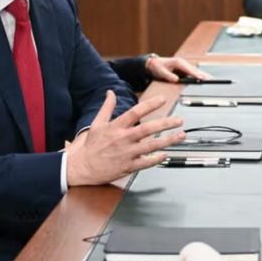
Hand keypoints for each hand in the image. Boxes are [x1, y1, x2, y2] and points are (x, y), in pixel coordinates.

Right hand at [65, 91, 184, 185]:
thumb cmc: (91, 146)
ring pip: (151, 146)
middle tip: (179, 120)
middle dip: (165, 123)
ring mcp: (126, 154)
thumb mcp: (97, 123)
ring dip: (167, 141)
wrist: (81, 167)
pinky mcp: (128, 167)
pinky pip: (146, 163)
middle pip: (147, 129)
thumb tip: (110, 92)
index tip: (163, 99)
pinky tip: (166, 154)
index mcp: (116, 127)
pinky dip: (156, 159)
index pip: (135, 112)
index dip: (150, 104)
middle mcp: (123, 139)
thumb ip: (107, 107)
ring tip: (180, 135)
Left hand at [145, 55, 211, 82]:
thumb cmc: (157, 67)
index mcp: (178, 62)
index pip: (189, 69)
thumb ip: (168, 76)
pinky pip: (193, 72)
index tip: (202, 78)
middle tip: (211, 80)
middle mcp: (183, 63)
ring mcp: (184, 66)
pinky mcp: (184, 69)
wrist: (153, 64)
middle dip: (203, 74)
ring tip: (211, 80)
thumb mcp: (161, 71)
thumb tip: (176, 80)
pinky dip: (199, 75)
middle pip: (195, 70)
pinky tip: (204, 79)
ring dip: (203, 75)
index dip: (196, 74)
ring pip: (195, 71)